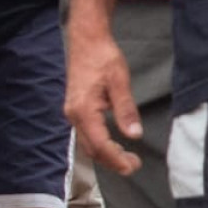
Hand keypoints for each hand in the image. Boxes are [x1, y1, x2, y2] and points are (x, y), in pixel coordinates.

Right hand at [65, 25, 142, 175]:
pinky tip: (114, 145)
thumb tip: (134, 134)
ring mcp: (73, 113)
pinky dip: (100, 144)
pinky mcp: (76, 109)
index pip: (99, 144)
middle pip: (92, 149)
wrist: (86, 41)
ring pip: (88, 143)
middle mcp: (74, 115)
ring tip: (127, 159)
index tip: (131, 166)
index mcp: (83, 110)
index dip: (116, 158)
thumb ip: (126, 110)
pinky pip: (87, 134)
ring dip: (107, 154)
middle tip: (134, 165)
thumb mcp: (119, 82)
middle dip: (112, 160)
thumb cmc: (102, 57)